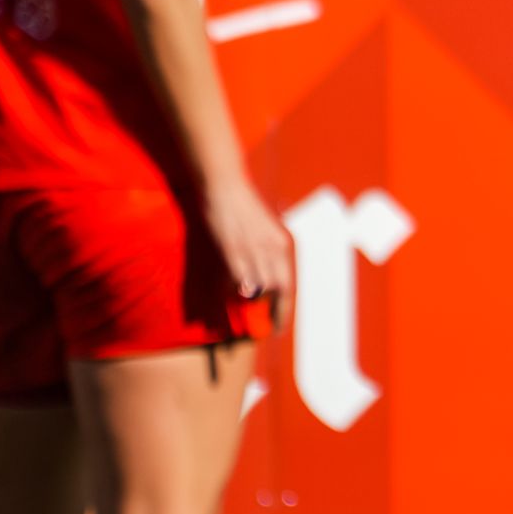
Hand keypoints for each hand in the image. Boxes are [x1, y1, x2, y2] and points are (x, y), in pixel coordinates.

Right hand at [203, 177, 293, 332]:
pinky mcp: (233, 249)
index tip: (279, 329)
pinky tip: (227, 288)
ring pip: (259, 287)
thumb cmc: (240, 206)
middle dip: (273, 310)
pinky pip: (238, 278)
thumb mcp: (263, 229)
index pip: (288, 285)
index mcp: (281, 243)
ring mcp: (253, 249)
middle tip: (267, 326)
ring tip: (240, 294)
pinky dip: (233, 288)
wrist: (225, 184)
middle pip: (278, 288)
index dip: (284, 309)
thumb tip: (262, 278)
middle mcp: (272, 248)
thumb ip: (266, 251)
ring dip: (250, 296)